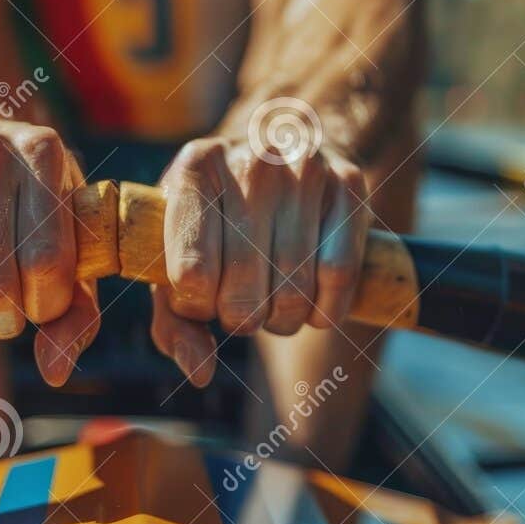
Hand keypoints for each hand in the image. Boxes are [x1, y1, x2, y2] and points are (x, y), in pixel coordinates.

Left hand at [150, 139, 369, 386]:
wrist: (279, 150)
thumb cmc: (215, 221)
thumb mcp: (176, 258)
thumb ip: (174, 322)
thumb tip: (201, 373)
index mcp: (194, 171)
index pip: (190, 276)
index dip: (196, 306)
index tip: (200, 296)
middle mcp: (250, 163)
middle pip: (243, 294)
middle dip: (240, 320)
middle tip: (241, 305)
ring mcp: (303, 170)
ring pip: (294, 293)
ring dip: (282, 319)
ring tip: (273, 298)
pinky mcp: (350, 184)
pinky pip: (339, 276)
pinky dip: (325, 309)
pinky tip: (311, 301)